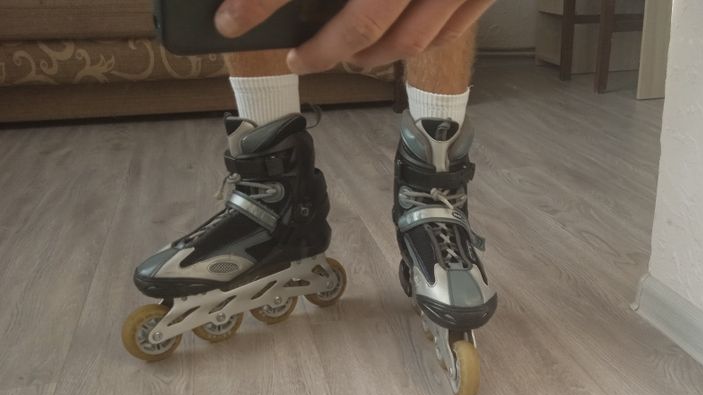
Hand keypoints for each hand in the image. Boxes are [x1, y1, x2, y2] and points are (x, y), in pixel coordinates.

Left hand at [215, 0, 494, 73]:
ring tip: (344, 54)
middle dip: (322, 49)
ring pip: (408, 40)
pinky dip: (415, 45)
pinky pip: (447, 32)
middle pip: (364, 23)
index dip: (258, 2)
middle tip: (295, 56)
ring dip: (369, 56)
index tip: (231, 20)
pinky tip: (394, 43)